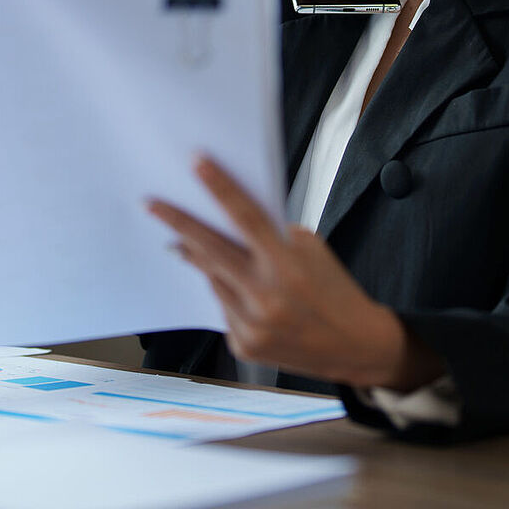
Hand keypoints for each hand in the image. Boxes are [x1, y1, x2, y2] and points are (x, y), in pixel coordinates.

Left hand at [147, 157, 443, 390]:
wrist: (355, 344)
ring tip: (187, 240)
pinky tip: (237, 286)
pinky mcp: (243, 344)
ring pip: (212, 278)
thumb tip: (232, 218)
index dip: (220, 188)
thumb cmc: (336, 289)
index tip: (197, 164)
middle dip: (178, 223)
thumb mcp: (312, 250)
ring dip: (201, 258)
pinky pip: (221, 306)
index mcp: (286, 266)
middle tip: (152, 204)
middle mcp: (265, 297)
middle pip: (210, 250)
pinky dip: (224, 290)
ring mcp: (251, 325)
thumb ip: (272, 234)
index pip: (245, 217)